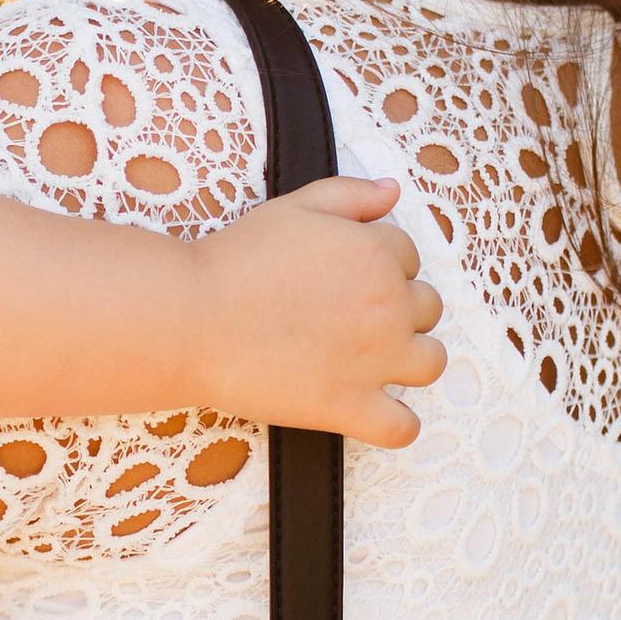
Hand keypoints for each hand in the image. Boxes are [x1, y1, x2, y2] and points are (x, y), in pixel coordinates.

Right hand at [192, 177, 446, 446]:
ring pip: (430, 362)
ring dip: (409, 360)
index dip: (379, 265)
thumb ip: (351, 194)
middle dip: (398, 310)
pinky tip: (376, 414)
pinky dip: (397, 425)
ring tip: (371, 361)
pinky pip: (402, 427)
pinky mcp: (350, 406)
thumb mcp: (295, 206)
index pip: (408, 257)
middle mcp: (388, 305)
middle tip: (349, 318)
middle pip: (426, 307)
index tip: (343, 280)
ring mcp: (374, 360)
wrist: (190, 319)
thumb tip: (393, 192)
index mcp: (377, 252)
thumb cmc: (235, 260)